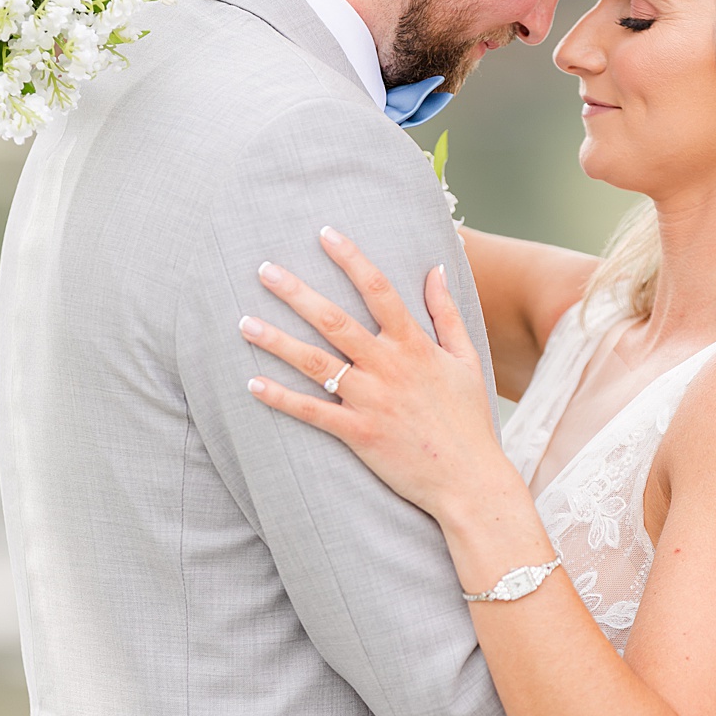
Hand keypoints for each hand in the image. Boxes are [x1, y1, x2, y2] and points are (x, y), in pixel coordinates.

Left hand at [242, 227, 512, 524]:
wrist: (471, 481)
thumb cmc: (468, 420)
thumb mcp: (466, 360)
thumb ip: (447, 313)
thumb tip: (437, 268)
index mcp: (414, 345)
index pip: (379, 290)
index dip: (351, 259)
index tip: (325, 233)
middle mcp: (389, 368)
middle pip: (335, 321)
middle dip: (297, 293)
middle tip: (264, 269)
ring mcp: (372, 401)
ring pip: (315, 364)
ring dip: (277, 342)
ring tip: (244, 323)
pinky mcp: (359, 434)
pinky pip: (312, 413)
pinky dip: (280, 399)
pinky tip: (251, 385)